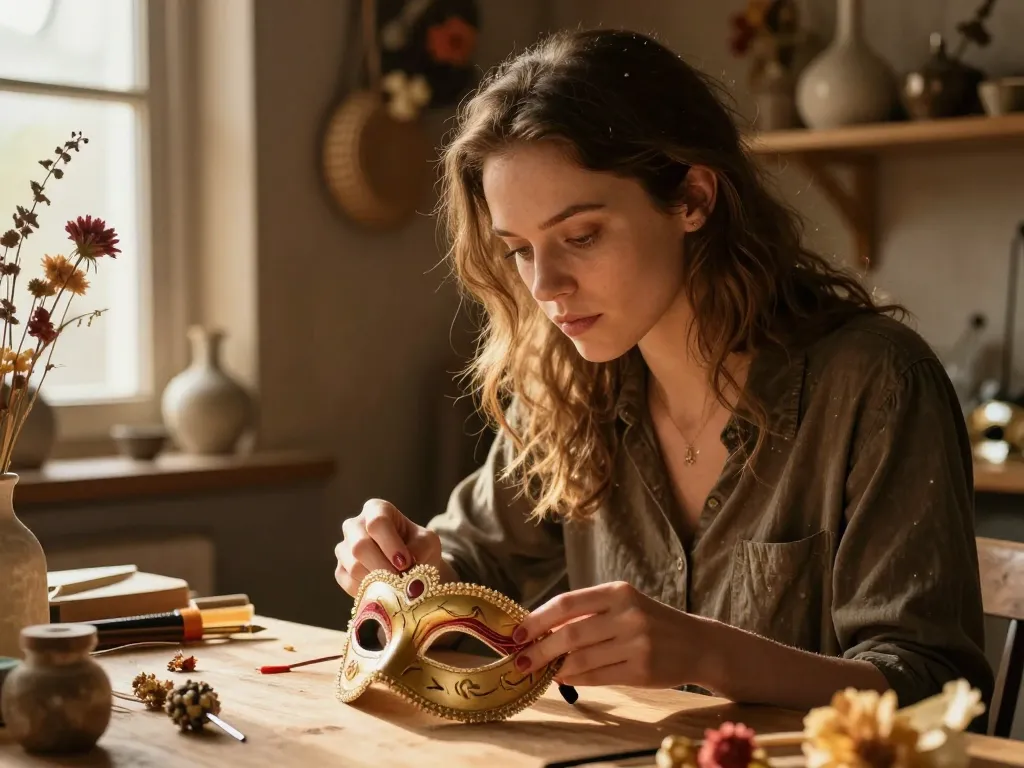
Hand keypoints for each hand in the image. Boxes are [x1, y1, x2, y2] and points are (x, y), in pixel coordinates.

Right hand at [334, 499, 454, 595]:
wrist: (413, 567)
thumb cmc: (419, 547)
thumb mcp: (427, 542)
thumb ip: (420, 549)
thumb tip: (409, 570)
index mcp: (376, 509)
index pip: (377, 522)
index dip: (391, 545)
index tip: (406, 563)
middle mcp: (355, 525)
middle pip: (360, 546)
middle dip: (383, 567)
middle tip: (401, 581)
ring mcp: (344, 547)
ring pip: (354, 566)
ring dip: (378, 581)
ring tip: (396, 587)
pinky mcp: (340, 569)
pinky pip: (349, 582)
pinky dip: (368, 590)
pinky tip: (383, 590)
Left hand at [510, 581, 699, 687]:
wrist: (697, 644)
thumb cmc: (650, 621)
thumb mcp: (624, 605)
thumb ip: (588, 613)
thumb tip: (540, 629)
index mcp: (617, 592)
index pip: (566, 603)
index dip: (536, 619)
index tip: (515, 633)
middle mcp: (627, 615)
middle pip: (569, 634)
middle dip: (539, 649)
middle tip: (520, 660)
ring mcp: (636, 644)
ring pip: (581, 659)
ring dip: (555, 667)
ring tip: (542, 670)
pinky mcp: (641, 671)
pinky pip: (597, 677)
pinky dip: (575, 679)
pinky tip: (564, 677)